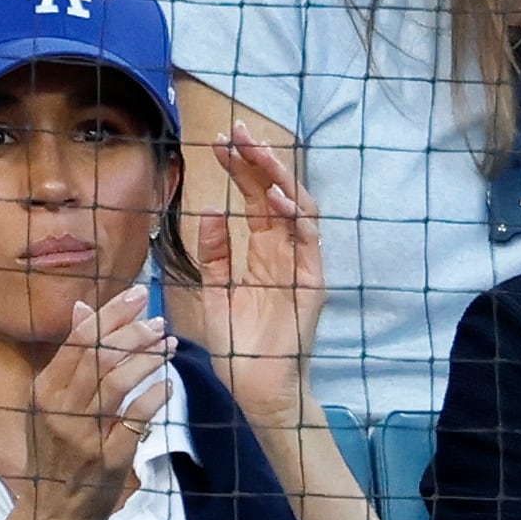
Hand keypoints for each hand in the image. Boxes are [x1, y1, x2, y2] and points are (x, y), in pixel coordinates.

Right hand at [27, 285, 174, 519]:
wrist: (51, 513)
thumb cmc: (56, 454)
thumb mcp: (51, 404)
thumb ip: (70, 359)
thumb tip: (84, 308)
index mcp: (43, 391)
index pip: (79, 339)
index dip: (111, 313)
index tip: (138, 294)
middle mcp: (58, 409)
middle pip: (100, 355)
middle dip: (134, 331)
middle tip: (160, 321)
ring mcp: (82, 435)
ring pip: (117, 381)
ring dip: (148, 358)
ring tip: (169, 345)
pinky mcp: (106, 459)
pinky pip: (136, 419)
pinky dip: (155, 395)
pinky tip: (169, 384)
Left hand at [198, 122, 325, 431]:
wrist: (254, 387)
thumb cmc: (237, 346)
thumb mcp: (214, 293)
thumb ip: (214, 255)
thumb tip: (208, 212)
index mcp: (262, 251)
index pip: (252, 199)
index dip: (239, 169)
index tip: (218, 144)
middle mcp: (284, 252)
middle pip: (275, 194)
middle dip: (258, 160)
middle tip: (237, 132)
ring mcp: (301, 264)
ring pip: (297, 208)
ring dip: (277, 178)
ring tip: (256, 153)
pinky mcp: (312, 282)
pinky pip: (307, 240)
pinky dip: (293, 215)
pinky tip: (272, 196)